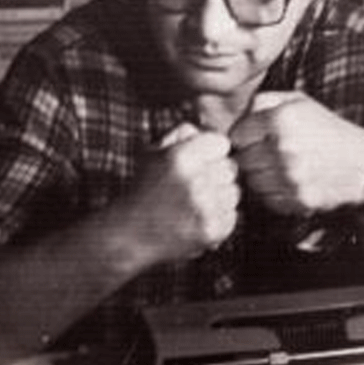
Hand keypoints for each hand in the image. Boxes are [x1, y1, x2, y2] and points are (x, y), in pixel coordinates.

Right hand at [120, 122, 240, 264]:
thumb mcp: (154, 152)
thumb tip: (206, 130)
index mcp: (180, 157)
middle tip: (193, 185)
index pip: (221, 143)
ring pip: (233, 192)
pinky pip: (232, 215)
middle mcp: (194, 180)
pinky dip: (219, 217)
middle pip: (230, 167)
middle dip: (215, 174)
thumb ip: (181, 133)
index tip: (198, 162)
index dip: (211, 151)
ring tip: (194, 203)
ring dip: (219, 196)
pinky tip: (196, 219)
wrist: (130, 234)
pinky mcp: (211, 230)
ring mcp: (205, 208)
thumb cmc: (144, 188)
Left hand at [230, 91, 363, 216]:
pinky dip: (273, 192)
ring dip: (260, 176)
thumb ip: (262, 101)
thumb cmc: (327, 130)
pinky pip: (266, 199)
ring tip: (279, 167)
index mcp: (281, 119)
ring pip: (251, 181)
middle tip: (267, 154)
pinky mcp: (298, 200)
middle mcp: (284, 148)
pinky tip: (289, 182)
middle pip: (241, 160)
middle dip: (250, 157)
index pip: (236, 135)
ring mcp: (291, 177)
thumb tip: (235, 118)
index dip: (244, 137)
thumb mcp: (299, 102)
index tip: (255, 138)